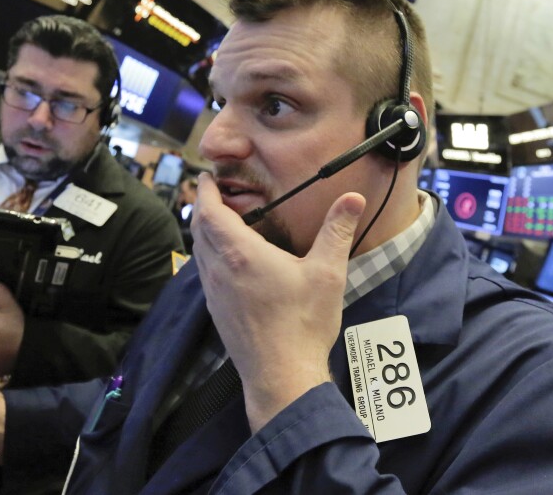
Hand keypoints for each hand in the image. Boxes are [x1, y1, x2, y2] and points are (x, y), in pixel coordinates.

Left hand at [191, 173, 364, 432]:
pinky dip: (209, 255)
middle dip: (204, 206)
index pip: (209, 211)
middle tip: (216, 193)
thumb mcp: (327, 273)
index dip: (206, 190)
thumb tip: (353, 198)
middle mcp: (219, 269)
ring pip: (199, 251)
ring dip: (204, 231)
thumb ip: (336, 231)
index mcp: (240, 253)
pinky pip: (204, 272)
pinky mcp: (216, 310)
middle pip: (199, 228)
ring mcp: (214, 292)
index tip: (207, 176)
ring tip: (221, 221)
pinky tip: (228, 261)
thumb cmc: (303, 324)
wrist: (281, 376)